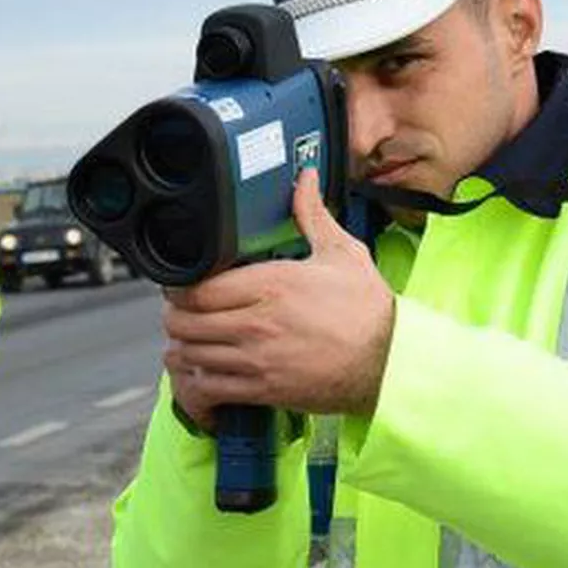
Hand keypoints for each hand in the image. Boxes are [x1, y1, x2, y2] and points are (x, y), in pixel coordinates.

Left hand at [165, 168, 394, 432]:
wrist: (390, 362)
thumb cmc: (369, 310)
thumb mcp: (343, 254)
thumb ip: (312, 215)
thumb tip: (305, 178)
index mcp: (272, 283)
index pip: (197, 286)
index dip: (180, 286)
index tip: (183, 286)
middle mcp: (258, 321)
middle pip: (184, 321)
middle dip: (177, 316)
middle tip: (184, 313)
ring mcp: (257, 358)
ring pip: (189, 355)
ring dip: (184, 348)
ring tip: (191, 342)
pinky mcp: (264, 389)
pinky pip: (209, 388)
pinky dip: (198, 382)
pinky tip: (205, 374)